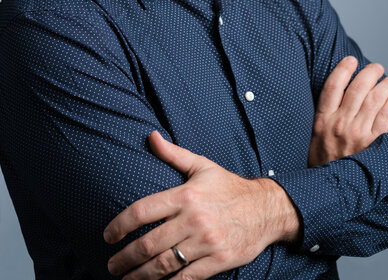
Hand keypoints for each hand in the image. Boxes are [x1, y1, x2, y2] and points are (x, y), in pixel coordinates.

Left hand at [104, 131, 299, 279]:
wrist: (266, 209)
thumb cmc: (229, 186)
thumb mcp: (202, 166)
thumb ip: (173, 153)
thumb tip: (151, 136)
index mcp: (186, 195)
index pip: (143, 211)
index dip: (120, 225)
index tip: (107, 236)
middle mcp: (194, 219)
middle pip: (149, 244)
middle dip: (125, 258)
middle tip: (111, 265)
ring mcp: (206, 242)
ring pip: (163, 265)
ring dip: (139, 276)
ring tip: (125, 279)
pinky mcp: (218, 261)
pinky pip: (186, 279)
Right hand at [308, 56, 387, 166]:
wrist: (329, 189)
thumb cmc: (322, 161)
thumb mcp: (314, 135)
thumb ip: (324, 115)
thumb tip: (338, 94)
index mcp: (322, 120)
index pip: (333, 85)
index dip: (343, 69)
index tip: (351, 60)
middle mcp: (340, 124)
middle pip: (358, 88)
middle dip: (370, 72)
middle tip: (377, 67)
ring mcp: (358, 134)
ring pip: (375, 99)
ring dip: (386, 85)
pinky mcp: (374, 144)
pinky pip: (387, 117)